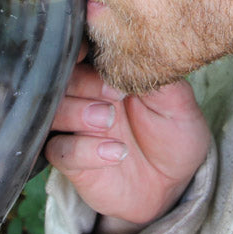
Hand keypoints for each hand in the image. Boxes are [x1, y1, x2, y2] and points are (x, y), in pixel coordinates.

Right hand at [45, 59, 210, 233]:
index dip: (84, 49)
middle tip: (114, 95)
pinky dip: (84, 150)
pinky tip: (116, 153)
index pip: (83, 50)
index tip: (96, 55)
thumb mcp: (178, 102)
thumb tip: (143, 51)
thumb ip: (159, 77)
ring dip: (78, 113)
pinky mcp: (72, 159)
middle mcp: (86, 96)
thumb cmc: (174, 134)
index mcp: (108, 73)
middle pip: (62, 78)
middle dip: (83, 83)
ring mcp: (76, 128)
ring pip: (54, 111)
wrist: (172, 184)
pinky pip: (59, 150)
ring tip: (108, 120)